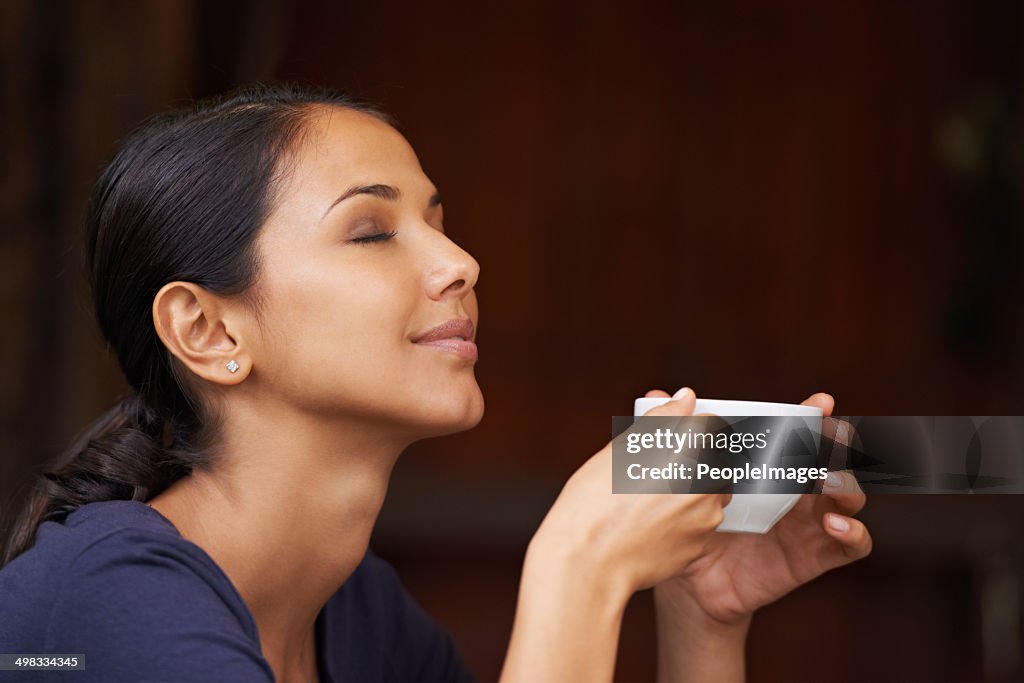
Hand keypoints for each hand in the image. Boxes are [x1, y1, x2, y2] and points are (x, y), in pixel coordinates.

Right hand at [530, 388, 728, 597]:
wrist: (588, 563)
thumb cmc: (594, 502)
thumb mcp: (621, 450)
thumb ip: (663, 420)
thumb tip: (686, 398)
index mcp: (689, 448)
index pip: (709, 424)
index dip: (688, 428)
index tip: (670, 437)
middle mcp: (707, 481)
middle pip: (712, 460)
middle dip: (691, 461)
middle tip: (653, 471)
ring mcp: (706, 517)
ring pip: (707, 493)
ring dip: (688, 491)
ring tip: (647, 500)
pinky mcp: (700, 546)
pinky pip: (698, 524)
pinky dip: (681, 520)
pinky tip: (649, 524)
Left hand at [648, 390, 871, 625]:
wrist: (691, 584)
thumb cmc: (689, 526)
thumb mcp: (681, 483)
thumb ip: (669, 439)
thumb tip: (655, 396)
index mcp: (770, 466)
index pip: (799, 433)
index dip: (814, 416)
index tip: (820, 402)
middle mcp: (796, 490)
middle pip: (834, 458)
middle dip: (839, 443)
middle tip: (832, 436)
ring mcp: (810, 523)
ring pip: (850, 497)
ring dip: (848, 484)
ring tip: (827, 479)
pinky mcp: (814, 557)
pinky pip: (852, 546)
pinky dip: (854, 533)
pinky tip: (833, 524)